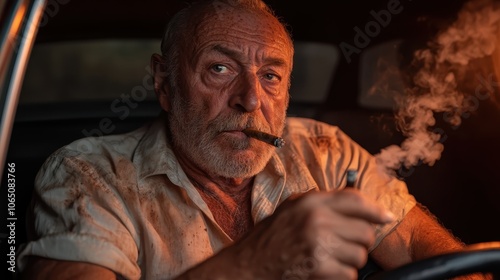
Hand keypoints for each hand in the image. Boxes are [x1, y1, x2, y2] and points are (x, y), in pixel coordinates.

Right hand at [229, 189, 394, 279]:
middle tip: (343, 243)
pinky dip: (341, 275)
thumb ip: (320, 200)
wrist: (250, 266)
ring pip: (360, 255)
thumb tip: (356, 201)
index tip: (385, 217)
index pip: (356, 200)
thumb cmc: (271, 237)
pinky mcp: (321, 270)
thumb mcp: (291, 208)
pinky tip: (324, 270)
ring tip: (329, 257)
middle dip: (359, 240)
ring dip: (349, 259)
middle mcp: (317, 221)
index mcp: (310, 202)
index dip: (375, 209)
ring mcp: (319, 246)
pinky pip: (350, 274)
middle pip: (365, 231)